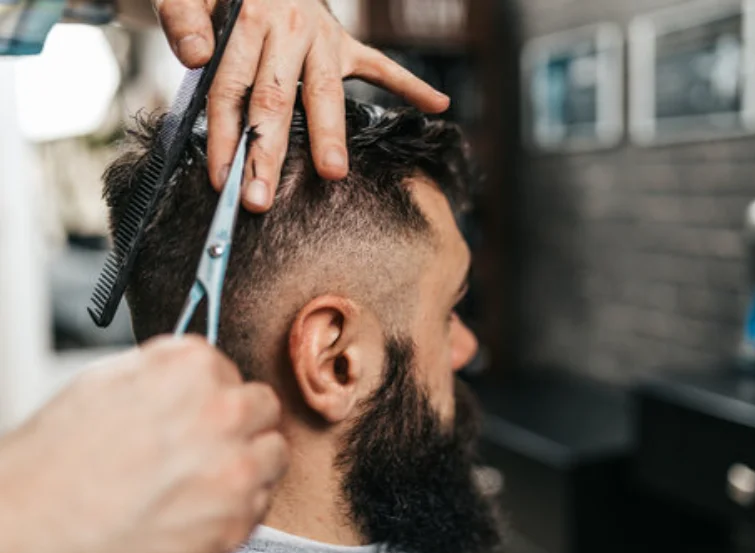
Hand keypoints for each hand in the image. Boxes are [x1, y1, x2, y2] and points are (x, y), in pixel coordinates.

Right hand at [0, 336, 286, 552]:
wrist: (30, 530)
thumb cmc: (56, 459)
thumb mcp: (106, 380)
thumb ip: (165, 369)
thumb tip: (194, 370)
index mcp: (193, 369)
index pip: (231, 370)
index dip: (211, 394)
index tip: (196, 412)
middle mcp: (224, 412)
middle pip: (263, 407)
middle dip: (240, 423)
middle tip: (206, 446)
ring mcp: (235, 467)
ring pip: (274, 454)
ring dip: (249, 462)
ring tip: (203, 480)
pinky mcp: (235, 521)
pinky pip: (260, 503)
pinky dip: (237, 506)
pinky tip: (197, 509)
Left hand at [155, 0, 449, 211]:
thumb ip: (183, 18)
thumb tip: (195, 57)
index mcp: (248, 20)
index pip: (232, 89)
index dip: (225, 136)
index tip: (222, 180)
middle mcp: (289, 31)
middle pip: (276, 100)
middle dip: (269, 153)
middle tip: (262, 198)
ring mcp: (323, 39)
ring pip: (325, 92)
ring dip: (330, 134)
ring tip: (333, 173)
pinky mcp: (345, 42)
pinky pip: (381, 66)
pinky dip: (410, 85)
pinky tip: (437, 104)